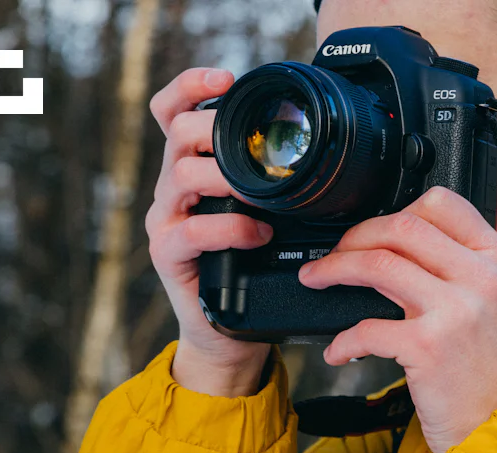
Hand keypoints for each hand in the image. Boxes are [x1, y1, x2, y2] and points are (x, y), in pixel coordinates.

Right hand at [146, 68, 274, 396]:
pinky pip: (192, 230)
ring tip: (263, 194)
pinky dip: (230, 228)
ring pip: (180, 174)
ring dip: (226, 176)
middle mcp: (174, 186)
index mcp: (196, 167)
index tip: (226, 79)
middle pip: (177, 133)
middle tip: (254, 147)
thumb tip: (329, 152)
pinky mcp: (168, 253)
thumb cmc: (255, 267)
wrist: (230, 331)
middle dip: (214, 129)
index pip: (174, 112)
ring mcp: (167, 218)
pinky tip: (259, 233)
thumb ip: (278, 181)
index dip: (191, 87)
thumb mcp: (269, 213)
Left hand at [298, 187, 496, 452]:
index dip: (401, 208)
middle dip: (357, 234)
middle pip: (403, 227)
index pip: (445, 203)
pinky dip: (343, 340)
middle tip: (337, 251)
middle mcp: (482, 279)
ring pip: (378, 264)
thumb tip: (489, 187)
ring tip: (317, 279)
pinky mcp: (427, 347)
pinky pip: (367, 327)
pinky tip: (339, 350)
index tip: (380, 227)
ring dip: (335, 269)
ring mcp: (455, 312)